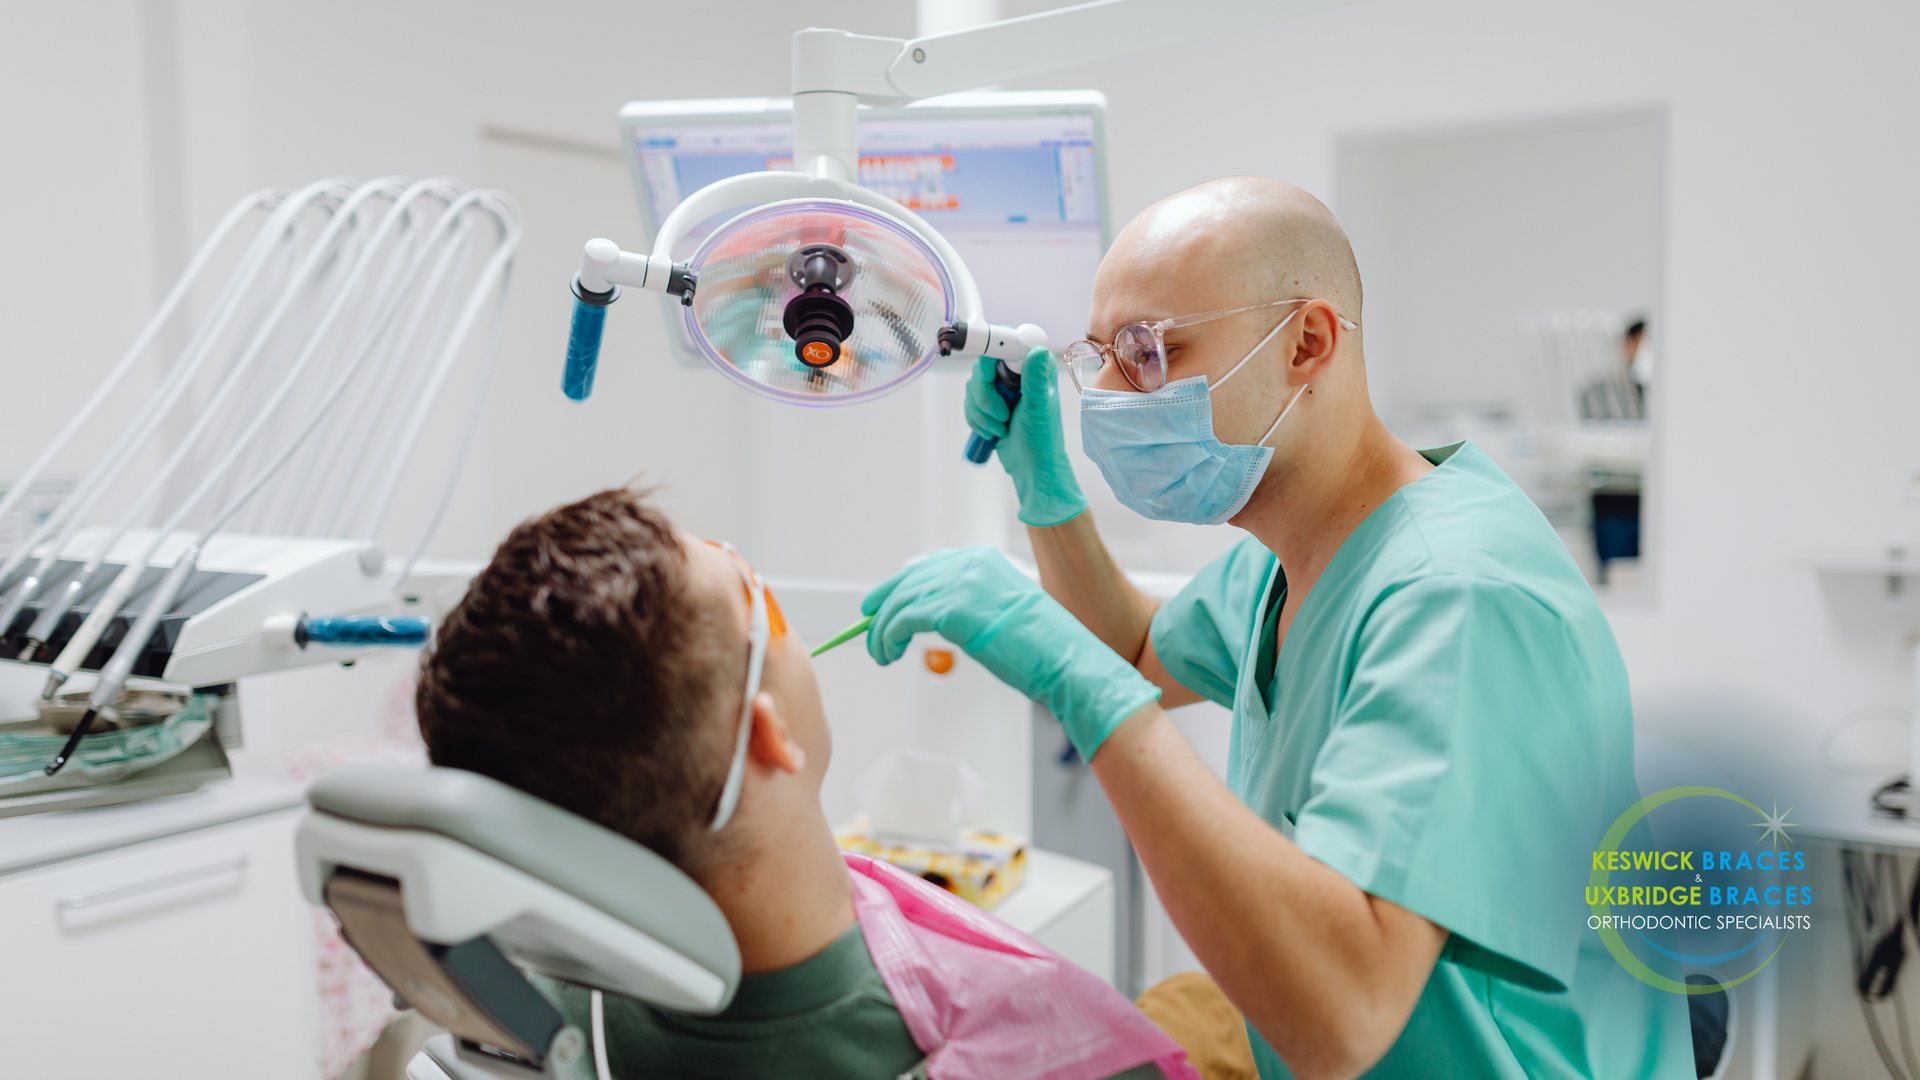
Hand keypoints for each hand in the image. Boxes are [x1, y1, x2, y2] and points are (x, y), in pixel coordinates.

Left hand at [862, 547, 1159, 758]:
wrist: (1066, 660)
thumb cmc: (1041, 647)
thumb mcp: (998, 613)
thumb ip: (966, 605)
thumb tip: (930, 616)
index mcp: (982, 559)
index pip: (926, 567)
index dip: (896, 588)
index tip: (879, 606)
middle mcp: (969, 563)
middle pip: (907, 581)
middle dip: (881, 608)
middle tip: (868, 632)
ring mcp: (960, 583)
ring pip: (900, 602)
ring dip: (882, 631)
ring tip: (880, 653)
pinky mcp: (953, 609)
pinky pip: (903, 620)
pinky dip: (888, 637)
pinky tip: (889, 653)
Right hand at [964, 348, 1086, 527]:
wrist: (1031, 467)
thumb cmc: (1042, 440)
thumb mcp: (1038, 409)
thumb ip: (1036, 379)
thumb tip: (1037, 350)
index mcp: (1034, 367)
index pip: (1007, 341)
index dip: (992, 350)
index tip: (989, 372)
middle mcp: (1017, 372)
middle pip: (982, 366)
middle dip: (985, 395)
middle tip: (1002, 415)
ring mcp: (1001, 387)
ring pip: (972, 386)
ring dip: (981, 412)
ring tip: (1001, 428)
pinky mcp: (989, 401)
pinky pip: (968, 401)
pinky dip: (975, 419)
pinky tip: (993, 431)